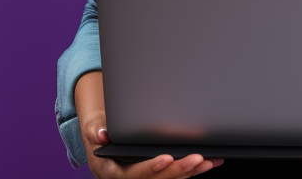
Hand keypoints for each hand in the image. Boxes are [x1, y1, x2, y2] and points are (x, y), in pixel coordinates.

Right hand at [75, 71, 222, 178]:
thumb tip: (102, 135)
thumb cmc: (98, 132)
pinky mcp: (158, 173)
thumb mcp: (92, 128)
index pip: (134, 173)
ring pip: (170, 178)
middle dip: (178, 169)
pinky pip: (176, 174)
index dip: (151, 167)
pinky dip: (192, 169)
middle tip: (196, 159)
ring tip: (207, 161)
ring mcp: (145, 176)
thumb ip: (95, 131)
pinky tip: (208, 162)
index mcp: (113, 172)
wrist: (101, 137)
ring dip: (190, 171)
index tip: (166, 158)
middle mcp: (130, 177)